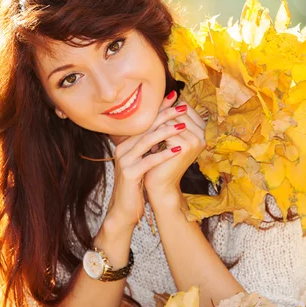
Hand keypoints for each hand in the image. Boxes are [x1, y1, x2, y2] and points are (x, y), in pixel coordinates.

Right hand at [105, 91, 189, 228]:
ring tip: (183, 126)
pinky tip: (178, 149)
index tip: (174, 98)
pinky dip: (164, 154)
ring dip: (166, 132)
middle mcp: (122, 149)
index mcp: (126, 144)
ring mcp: (124, 161)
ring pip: (146, 141)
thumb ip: (150, 146)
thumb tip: (168, 128)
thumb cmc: (137, 184)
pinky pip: (148, 161)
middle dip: (165, 115)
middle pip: (145, 127)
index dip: (160, 110)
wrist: (125, 208)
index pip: (144, 123)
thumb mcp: (143, 161)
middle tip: (182, 106)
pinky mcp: (129, 174)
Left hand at [143, 98, 206, 197]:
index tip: (157, 123)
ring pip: (172, 120)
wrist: (160, 184)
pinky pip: (166, 130)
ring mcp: (197, 140)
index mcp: (203, 130)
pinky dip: (156, 137)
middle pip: (179, 111)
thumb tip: (171, 92)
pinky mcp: (186, 146)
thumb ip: (171, 115)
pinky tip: (151, 148)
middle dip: (162, 119)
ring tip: (151, 142)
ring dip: (157, 128)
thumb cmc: (162, 158)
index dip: (168, 111)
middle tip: (152, 134)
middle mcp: (204, 134)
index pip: (185, 106)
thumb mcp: (168, 134)